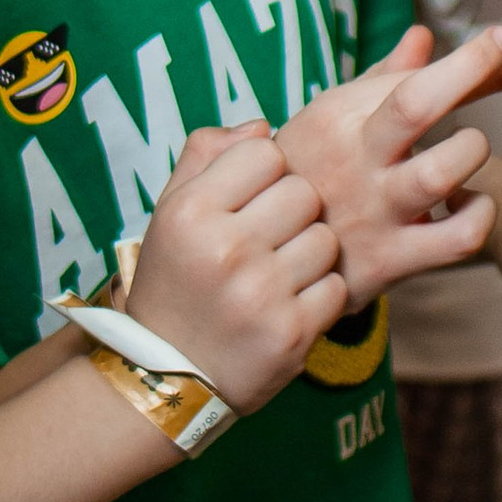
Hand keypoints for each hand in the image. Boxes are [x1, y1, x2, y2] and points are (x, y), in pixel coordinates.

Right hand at [128, 126, 345, 414]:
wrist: (166, 377)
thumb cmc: (176, 282)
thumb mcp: (171, 212)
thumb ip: (208, 154)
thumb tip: (264, 124)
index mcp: (191, 211)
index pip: (265, 151)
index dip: (266, 173)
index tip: (251, 200)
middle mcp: (225, 248)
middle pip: (304, 192)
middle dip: (294, 212)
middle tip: (270, 239)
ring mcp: (261, 294)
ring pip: (326, 238)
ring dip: (311, 254)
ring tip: (279, 273)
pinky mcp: (291, 334)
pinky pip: (336, 287)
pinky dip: (319, 296)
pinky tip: (289, 305)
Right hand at [279, 23, 501, 308]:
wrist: (258, 260)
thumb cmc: (308, 176)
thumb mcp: (331, 122)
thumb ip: (383, 80)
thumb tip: (423, 34)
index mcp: (338, 116)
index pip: (413, 76)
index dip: (471, 56)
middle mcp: (354, 158)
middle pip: (415, 104)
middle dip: (472, 70)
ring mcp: (373, 211)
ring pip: (439, 174)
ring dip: (472, 150)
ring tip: (471, 148)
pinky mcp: (389, 261)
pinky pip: (456, 239)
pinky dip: (478, 217)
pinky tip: (471, 207)